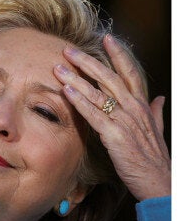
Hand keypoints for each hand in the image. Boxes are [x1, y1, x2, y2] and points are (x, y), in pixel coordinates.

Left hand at [53, 34, 169, 200]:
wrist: (160, 182)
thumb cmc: (154, 158)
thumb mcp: (157, 131)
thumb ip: (157, 112)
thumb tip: (161, 98)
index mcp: (143, 106)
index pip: (131, 73)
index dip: (119, 54)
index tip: (107, 38)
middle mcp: (135, 109)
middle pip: (109, 77)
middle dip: (88, 61)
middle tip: (69, 49)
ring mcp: (125, 121)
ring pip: (98, 93)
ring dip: (77, 78)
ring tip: (59, 67)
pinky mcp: (115, 135)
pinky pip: (94, 114)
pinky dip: (80, 101)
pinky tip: (66, 91)